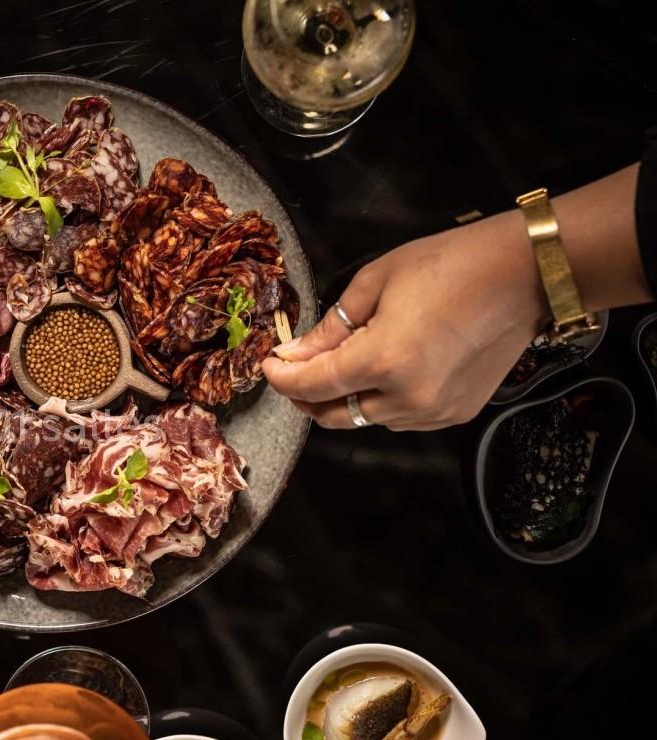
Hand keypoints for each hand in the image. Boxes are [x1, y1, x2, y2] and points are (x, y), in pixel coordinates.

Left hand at [262, 210, 546, 429]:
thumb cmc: (452, 265)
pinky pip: (400, 419)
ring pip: (366, 420)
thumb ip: (331, 328)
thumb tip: (297, 355)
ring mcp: (434, 411)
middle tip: (295, 370)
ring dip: (344, 399)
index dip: (282, 378)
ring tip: (342, 364)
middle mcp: (409, 397)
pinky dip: (380, 402)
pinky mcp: (456, 414)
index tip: (270, 366)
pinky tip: (382, 372)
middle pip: (334, 415)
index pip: (312, 386)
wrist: (524, 274)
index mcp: (384, 361)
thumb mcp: (375, 283)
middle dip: (306, 396)